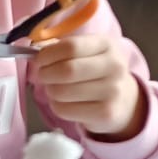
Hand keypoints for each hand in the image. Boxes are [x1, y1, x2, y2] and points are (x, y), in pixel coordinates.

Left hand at [31, 33, 146, 138]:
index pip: (71, 47)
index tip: (39, 60)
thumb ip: (62, 49)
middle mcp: (114, 66)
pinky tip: (64, 102)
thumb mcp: (87, 52)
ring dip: (50, 91)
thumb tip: (34, 54)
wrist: (123, 99)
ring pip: (62, 92)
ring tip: (54, 88)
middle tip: (43, 76)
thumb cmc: (96, 71)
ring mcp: (112, 91)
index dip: (48, 54)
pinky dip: (56, 106)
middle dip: (46, 74)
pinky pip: (65, 110)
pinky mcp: (105, 113)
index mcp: (107, 45)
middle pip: (67, 70)